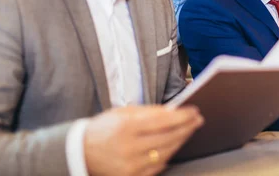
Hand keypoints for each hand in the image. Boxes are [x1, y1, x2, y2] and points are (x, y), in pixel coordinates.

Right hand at [84, 105, 203, 175]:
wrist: (80, 152)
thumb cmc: (103, 128)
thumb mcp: (122, 113)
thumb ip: (148, 112)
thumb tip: (174, 110)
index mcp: (127, 127)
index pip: (163, 121)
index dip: (182, 116)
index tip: (194, 111)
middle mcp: (129, 148)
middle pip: (168, 138)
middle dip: (186, 128)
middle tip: (198, 120)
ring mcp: (131, 166)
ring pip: (166, 153)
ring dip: (180, 141)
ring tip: (188, 130)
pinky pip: (158, 167)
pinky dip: (168, 155)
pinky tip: (174, 145)